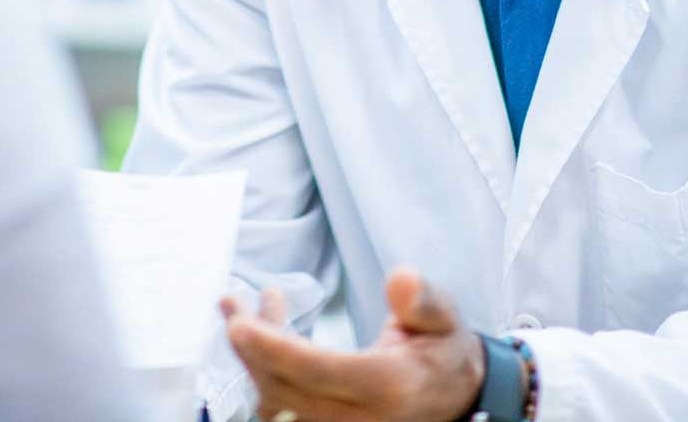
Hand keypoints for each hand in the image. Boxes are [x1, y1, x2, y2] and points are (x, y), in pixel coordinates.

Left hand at [220, 269, 484, 421]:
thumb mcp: (443, 320)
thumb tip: (401, 279)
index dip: (275, 349)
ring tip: (240, 310)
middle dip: (251, 347)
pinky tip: (259, 338)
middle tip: (232, 305)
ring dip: (252, 357)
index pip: (319, 372)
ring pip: (277, 401)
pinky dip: (263, 373)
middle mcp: (361, 419)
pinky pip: (282, 408)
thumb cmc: (442, 354)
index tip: (241, 325)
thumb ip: (421, 301)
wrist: (454, 396)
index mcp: (389, 387)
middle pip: (286, 389)